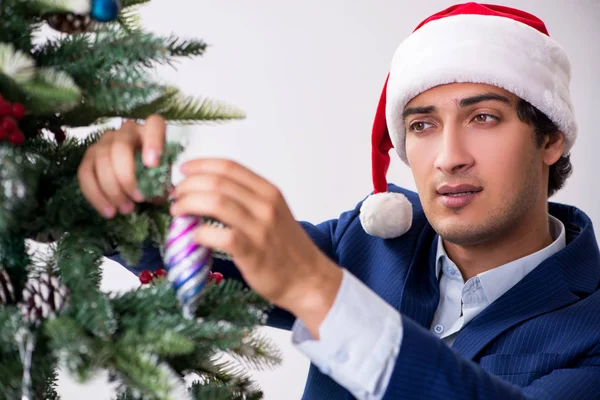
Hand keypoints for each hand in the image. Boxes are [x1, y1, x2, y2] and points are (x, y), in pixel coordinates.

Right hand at [77, 115, 166, 217]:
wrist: (137, 180)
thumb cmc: (154, 175)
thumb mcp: (163, 178)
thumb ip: (162, 183)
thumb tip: (157, 195)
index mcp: (150, 131)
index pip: (154, 125)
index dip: (153, 142)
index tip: (152, 164)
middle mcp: (126, 131)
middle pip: (120, 147)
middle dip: (127, 176)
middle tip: (139, 199)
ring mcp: (104, 142)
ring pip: (101, 161)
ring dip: (113, 190)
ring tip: (126, 209)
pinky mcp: (88, 157)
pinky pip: (85, 174)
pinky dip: (96, 196)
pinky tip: (109, 212)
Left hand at [171, 159, 342, 336]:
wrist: (308, 279)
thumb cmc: (285, 248)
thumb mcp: (273, 213)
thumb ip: (247, 200)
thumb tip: (208, 191)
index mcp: (268, 191)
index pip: (229, 166)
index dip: (200, 165)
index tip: (182, 171)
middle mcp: (265, 205)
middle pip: (217, 182)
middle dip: (188, 185)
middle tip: (175, 195)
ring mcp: (260, 228)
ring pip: (216, 203)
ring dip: (189, 204)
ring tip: (177, 212)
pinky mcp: (252, 251)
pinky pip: (220, 235)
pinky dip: (200, 232)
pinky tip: (193, 236)